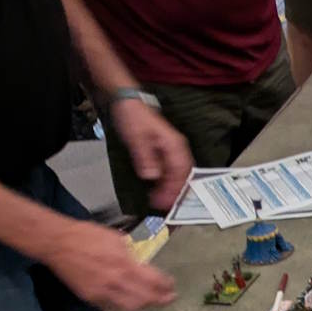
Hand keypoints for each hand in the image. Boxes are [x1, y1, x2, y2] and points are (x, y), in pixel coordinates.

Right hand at [39, 220, 175, 310]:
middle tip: (168, 298)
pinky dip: (125, 305)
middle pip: (145, 298)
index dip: (166, 285)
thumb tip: (146, 263)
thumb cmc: (87, 235)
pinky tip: (130, 301)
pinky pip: (113, 307)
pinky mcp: (91, 297)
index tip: (171, 286)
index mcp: (124, 262)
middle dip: (160, 299)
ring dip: (144, 305)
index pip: (153, 280)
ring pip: (130, 307)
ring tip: (151, 301)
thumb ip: (134, 253)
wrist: (58, 243)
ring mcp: (102, 291)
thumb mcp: (117, 238)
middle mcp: (114, 280)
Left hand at [110, 98, 192, 214]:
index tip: (164, 202)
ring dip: (173, 190)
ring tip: (161, 203)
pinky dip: (168, 183)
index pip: (181, 172)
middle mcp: (178, 148)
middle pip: (184, 176)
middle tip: (164, 208)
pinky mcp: (166, 152)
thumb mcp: (136, 138)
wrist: (126, 102)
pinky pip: (173, 171)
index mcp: (174, 145)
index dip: (174, 189)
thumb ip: (145, 158)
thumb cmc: (132, 116)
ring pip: (180, 175)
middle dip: (176, 193)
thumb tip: (152, 177)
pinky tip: (159, 190)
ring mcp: (173, 150)